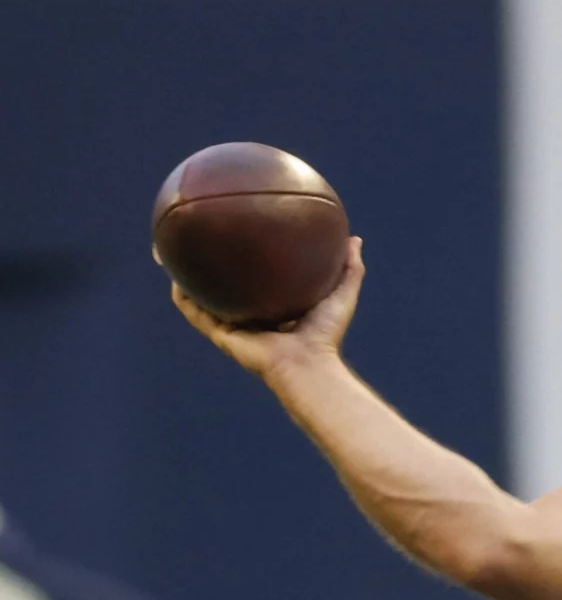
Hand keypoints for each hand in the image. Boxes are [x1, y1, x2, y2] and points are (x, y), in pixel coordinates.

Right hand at [171, 237, 364, 380]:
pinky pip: (194, 311)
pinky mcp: (220, 333)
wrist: (308, 364)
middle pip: (223, 284)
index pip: (256, 280)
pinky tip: (171, 273)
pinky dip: (181, 294)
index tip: (238, 236)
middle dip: (208, 263)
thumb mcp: (341, 293)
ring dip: (184, 274)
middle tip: (196, 236)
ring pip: (200, 295)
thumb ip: (350, 267)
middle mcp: (250, 315)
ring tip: (168, 249)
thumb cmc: (327, 334)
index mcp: (274, 307)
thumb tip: (355, 238)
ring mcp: (232, 324)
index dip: (246, 261)